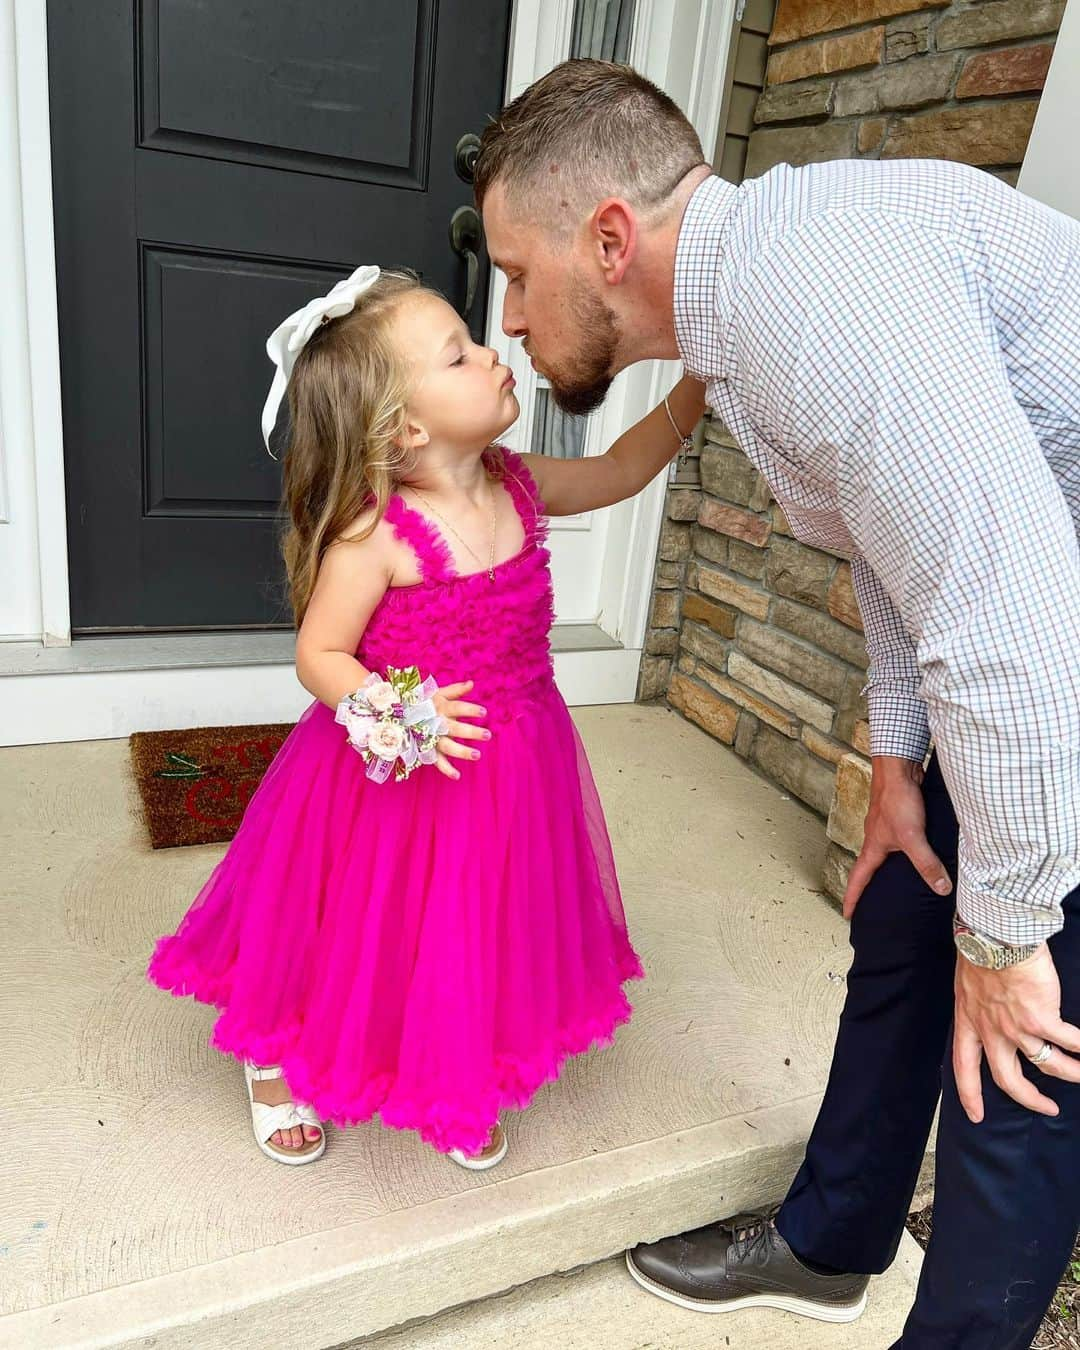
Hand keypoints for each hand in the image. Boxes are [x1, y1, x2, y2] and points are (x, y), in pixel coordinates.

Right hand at [431, 680, 489, 779]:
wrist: (397, 714)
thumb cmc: (422, 703)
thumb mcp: (437, 694)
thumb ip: (455, 690)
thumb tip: (472, 683)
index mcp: (440, 708)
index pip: (458, 707)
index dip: (470, 710)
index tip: (484, 712)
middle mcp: (437, 723)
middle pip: (456, 728)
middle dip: (471, 732)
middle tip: (487, 735)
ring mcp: (432, 738)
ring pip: (448, 746)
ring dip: (462, 751)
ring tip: (478, 756)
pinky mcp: (427, 749)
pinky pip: (436, 761)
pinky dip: (446, 769)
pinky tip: (457, 776)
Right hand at [843, 755, 951, 918]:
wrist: (899, 768)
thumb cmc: (896, 800)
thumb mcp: (913, 837)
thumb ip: (926, 864)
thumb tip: (941, 889)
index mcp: (873, 848)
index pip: (858, 879)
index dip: (852, 898)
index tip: (847, 914)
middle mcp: (877, 839)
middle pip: (869, 867)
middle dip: (869, 885)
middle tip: (872, 902)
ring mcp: (888, 828)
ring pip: (886, 853)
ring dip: (888, 867)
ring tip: (899, 881)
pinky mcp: (900, 817)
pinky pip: (902, 841)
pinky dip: (906, 851)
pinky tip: (921, 852)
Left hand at [954, 944, 1079, 1120]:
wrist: (994, 937)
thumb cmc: (980, 951)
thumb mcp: (967, 984)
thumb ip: (979, 1003)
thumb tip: (993, 1006)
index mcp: (968, 1021)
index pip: (963, 1067)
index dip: (969, 1093)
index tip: (976, 1114)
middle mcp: (991, 1031)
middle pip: (1007, 1078)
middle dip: (1028, 1098)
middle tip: (1046, 1108)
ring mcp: (1017, 1028)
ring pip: (1047, 1064)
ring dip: (1069, 1072)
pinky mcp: (1042, 1019)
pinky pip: (1069, 1042)